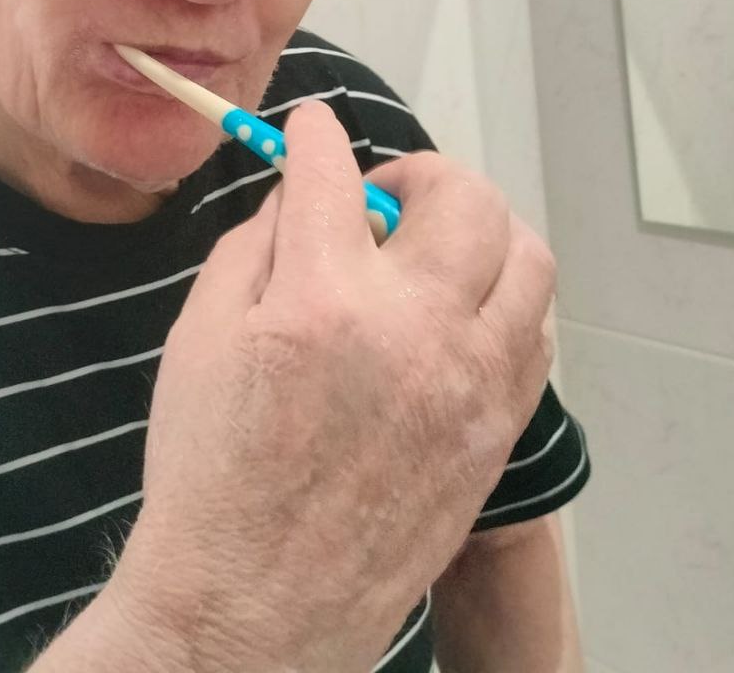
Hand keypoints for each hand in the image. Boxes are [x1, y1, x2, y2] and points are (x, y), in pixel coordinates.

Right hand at [106, 100, 555, 672]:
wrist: (251, 602)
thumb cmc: (211, 472)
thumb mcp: (198, 338)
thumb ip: (254, 247)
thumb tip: (298, 197)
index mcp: (321, 299)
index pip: (332, 171)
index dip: (316, 135)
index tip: (312, 131)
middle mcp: (412, 330)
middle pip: (462, 195)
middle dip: (418, 172)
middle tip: (383, 198)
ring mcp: (468, 383)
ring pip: (525, 258)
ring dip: (479, 231)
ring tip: (434, 251)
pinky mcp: (494, 431)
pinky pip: (535, 333)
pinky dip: (503, 300)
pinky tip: (457, 315)